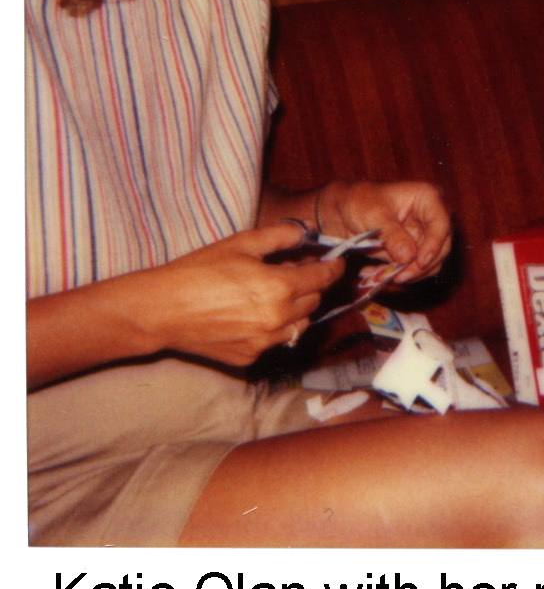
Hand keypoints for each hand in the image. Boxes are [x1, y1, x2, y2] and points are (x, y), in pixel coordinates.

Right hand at [148, 224, 345, 365]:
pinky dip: (276, 326)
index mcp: (279, 287)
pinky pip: (276, 340)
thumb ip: (280, 236)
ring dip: (297, 308)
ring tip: (277, 293)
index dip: (333, 268)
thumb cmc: (199, 271)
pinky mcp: (249, 357)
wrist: (162, 310)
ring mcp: (264, 342)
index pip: (322, 279)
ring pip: (299, 325)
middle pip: (313, 302)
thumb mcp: (241, 243)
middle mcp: (277, 318)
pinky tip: (256, 313)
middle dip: (312, 285)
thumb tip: (305, 232)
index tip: (337, 263)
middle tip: (296, 271)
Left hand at [319, 180, 451, 283]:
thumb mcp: (372, 214)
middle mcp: (432, 217)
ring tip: (381, 276)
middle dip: (422, 265)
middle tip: (398, 276)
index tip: (420, 262)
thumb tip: (409, 256)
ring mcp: (425, 236)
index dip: (434, 244)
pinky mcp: (414, 251)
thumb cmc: (358, 201)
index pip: (441, 223)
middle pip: (442, 246)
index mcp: (428, 197)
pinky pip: (416, 270)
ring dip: (410, 274)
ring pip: (431, 262)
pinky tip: (376, 273)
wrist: (342, 211)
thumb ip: (392, 234)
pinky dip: (399, 275)